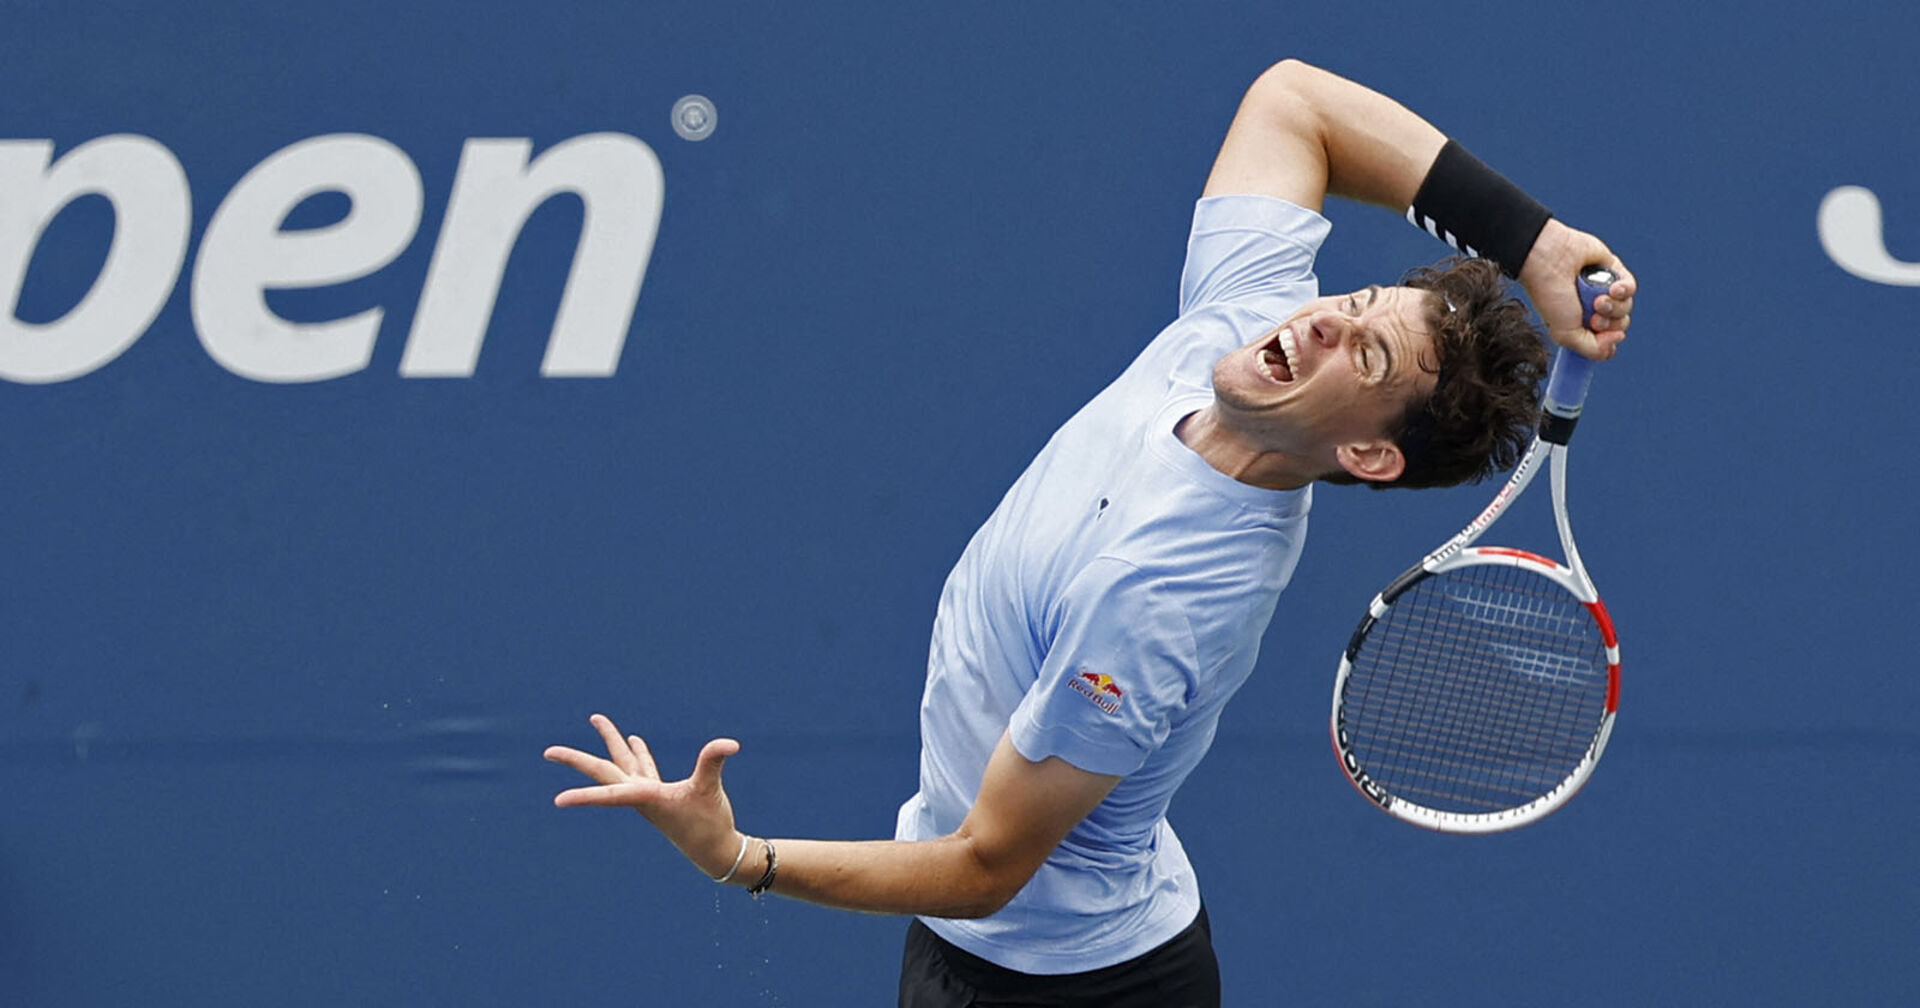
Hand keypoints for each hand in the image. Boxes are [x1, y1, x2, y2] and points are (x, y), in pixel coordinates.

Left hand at [544, 713, 744, 878]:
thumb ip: (714, 762)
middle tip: (548, 752)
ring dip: (612, 743)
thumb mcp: (710, 790)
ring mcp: (648, 794)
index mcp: (646, 797)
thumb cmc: (709, 824)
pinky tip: (634, 740)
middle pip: (603, 772)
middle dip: (577, 760)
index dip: (584, 796)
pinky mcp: (661, 794)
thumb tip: (730, 744)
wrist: (716, 850)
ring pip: (623, 764)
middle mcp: (640, 795)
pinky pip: (643, 768)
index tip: (558, 801)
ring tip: (597, 720)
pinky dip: (638, 753)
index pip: (609, 794)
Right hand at [1518, 219, 1636, 360]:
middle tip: (1594, 316)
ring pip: (1626, 307)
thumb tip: (1619, 339)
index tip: (1597, 335)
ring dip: (1615, 306)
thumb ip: (1593, 350)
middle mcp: (1593, 309)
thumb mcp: (1566, 335)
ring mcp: (1603, 290)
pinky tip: (1613, 288)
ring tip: (1598, 299)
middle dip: (1610, 323)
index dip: (1607, 341)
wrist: (1549, 262)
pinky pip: (1631, 287)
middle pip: (1619, 325)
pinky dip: (1625, 290)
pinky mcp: (1613, 270)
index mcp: (1580, 325)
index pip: (1606, 341)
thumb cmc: (1550, 296)